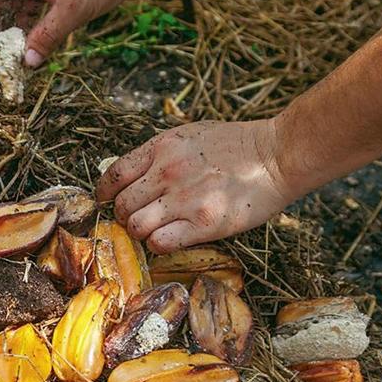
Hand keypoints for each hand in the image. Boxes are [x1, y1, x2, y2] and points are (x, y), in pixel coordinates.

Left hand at [95, 119, 298, 252]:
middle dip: (123, 215)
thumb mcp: (188, 136)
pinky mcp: (204, 223)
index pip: (113, 175)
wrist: (277, 155)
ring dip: (140, 232)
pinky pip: (160, 243)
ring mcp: (185, 199)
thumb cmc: (234, 145)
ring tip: (154, 229)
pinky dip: (159, 244)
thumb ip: (157, 154)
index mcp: (161, 147)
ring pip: (135, 226)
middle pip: (121, 205)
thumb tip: (128, 177)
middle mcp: (167, 172)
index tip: (106, 200)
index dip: (104, 192)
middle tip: (136, 218)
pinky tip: (171, 237)